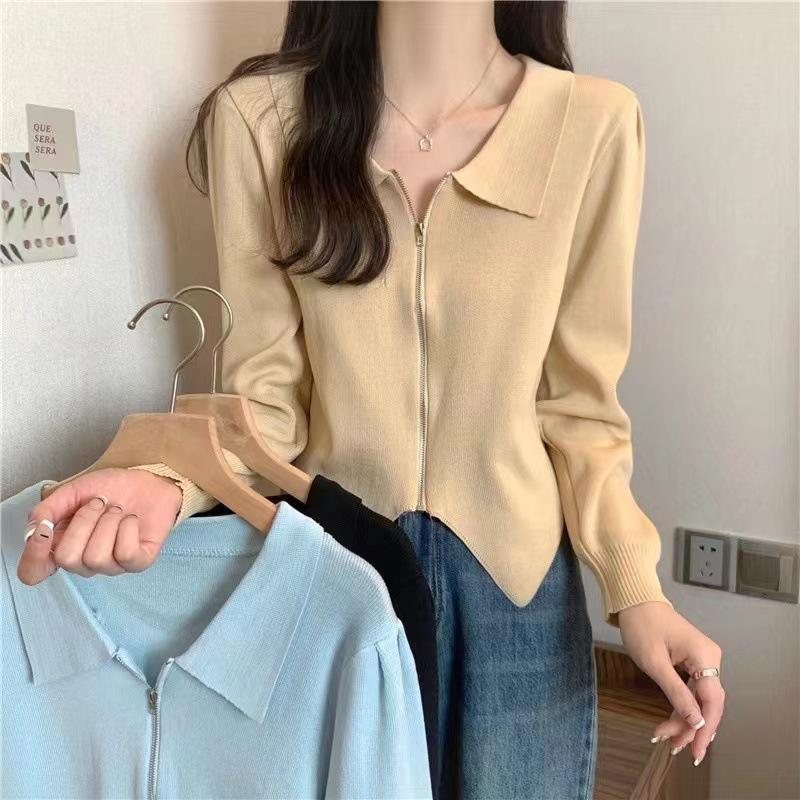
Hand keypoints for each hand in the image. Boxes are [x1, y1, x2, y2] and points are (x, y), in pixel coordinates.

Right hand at [17, 468, 181, 585]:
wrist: (148, 479)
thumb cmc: (112, 488)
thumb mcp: (74, 491)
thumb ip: (49, 509)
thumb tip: (33, 528)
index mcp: (62, 546)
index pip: (33, 572)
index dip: (34, 556)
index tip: (45, 529)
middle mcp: (84, 562)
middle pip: (67, 559)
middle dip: (84, 521)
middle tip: (99, 503)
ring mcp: (111, 566)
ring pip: (96, 557)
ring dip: (108, 522)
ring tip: (117, 510)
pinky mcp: (139, 562)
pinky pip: (125, 554)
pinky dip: (128, 528)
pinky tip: (131, 519)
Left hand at [618, 600, 723, 766]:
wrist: (635, 601)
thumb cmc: (642, 626)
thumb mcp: (655, 662)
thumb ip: (677, 692)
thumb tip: (696, 721)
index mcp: (705, 656)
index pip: (712, 700)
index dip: (705, 728)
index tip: (695, 750)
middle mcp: (710, 659)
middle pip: (707, 703)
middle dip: (691, 727)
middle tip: (674, 748)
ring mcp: (703, 661)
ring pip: (698, 699)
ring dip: (684, 720)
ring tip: (667, 740)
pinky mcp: (693, 662)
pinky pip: (692, 690)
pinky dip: (681, 706)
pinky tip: (671, 724)